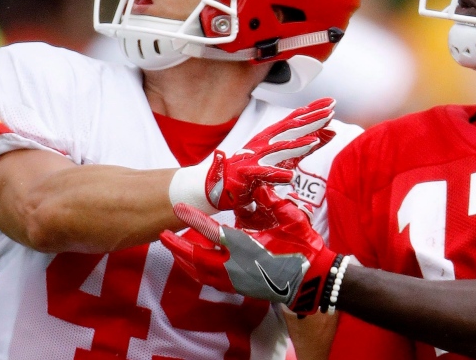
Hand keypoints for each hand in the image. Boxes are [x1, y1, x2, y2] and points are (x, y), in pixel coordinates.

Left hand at [161, 187, 338, 314]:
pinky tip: (193, 264)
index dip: (194, 218)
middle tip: (162, 234)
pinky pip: (210, 281)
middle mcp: (237, 266)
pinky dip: (197, 271)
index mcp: (247, 247)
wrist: (313, 280)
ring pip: (201, 272)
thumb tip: (256, 186)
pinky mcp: (240, 288)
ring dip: (185, 259)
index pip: (213, 231)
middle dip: (178, 245)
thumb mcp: (290, 218)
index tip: (178, 207)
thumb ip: (271, 201)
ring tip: (173, 248)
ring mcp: (237, 280)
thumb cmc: (303, 247)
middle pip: (198, 257)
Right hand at [205, 98, 335, 210]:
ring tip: (314, 141)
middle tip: (330, 111)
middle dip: (310, 120)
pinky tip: (290, 177)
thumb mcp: (285, 155)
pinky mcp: (248, 175)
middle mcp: (266, 143)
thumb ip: (308, 145)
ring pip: (279, 150)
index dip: (313, 111)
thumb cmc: (255, 168)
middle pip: (291, 129)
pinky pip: (264, 175)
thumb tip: (333, 130)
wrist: (221, 183)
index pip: (296, 120)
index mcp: (273, 136)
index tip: (331, 102)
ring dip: (297, 145)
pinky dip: (277, 175)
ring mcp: (257, 158)